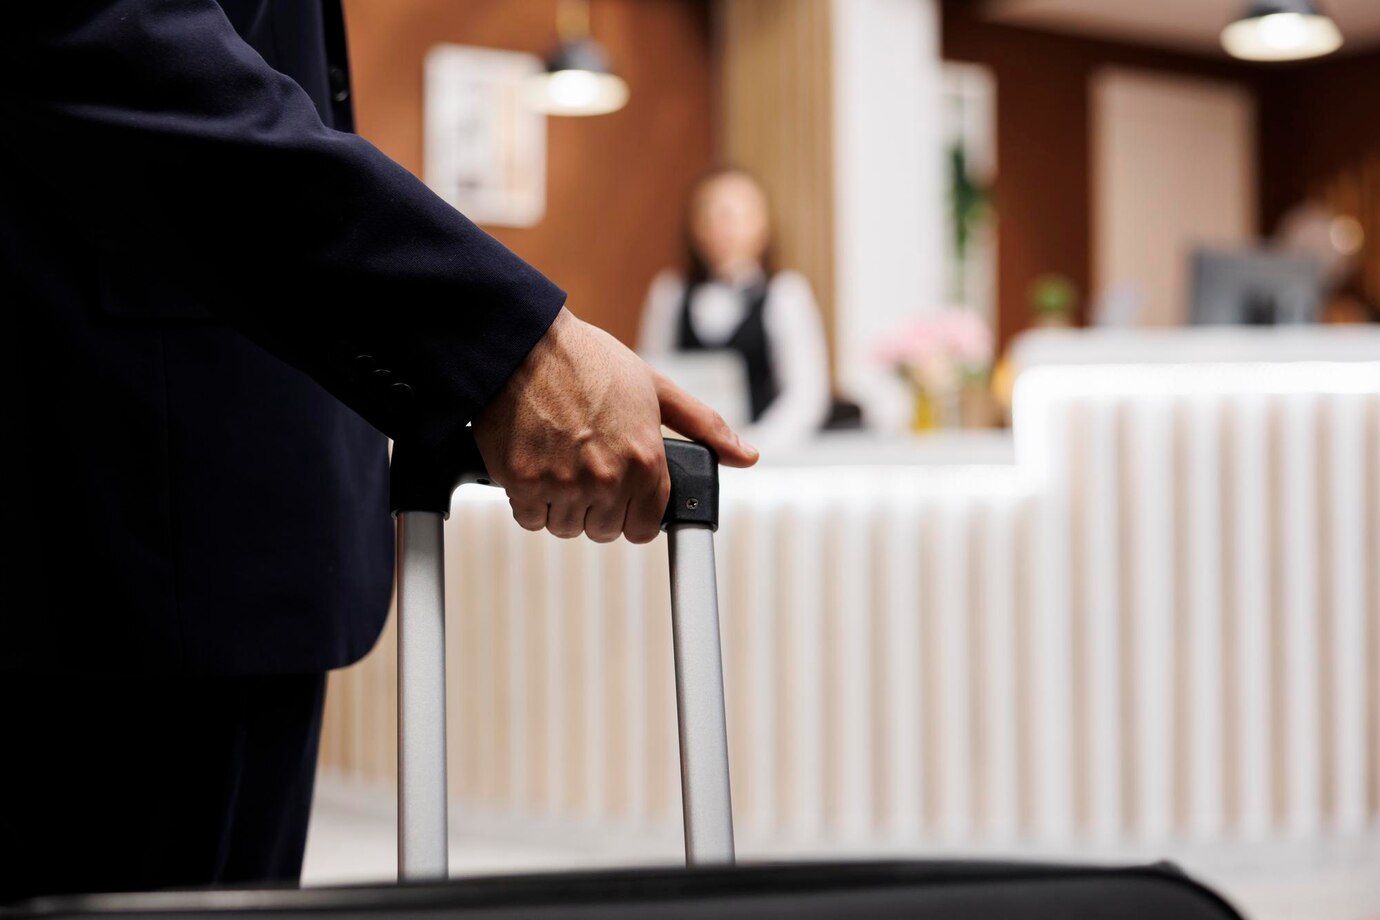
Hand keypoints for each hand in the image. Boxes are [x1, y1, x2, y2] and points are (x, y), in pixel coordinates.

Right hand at [472, 308, 757, 542]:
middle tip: (585, 470)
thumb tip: (746, 456)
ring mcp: (563, 484)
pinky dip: (530, 501)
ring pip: (566, 528)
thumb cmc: (590, 361)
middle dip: (596, 509)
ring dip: (561, 506)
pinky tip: (534, 466)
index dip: (633, 514)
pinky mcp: (523, 482)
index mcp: (645, 461)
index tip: (621, 496)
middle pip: (603, 531)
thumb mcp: (656, 387)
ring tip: (559, 463)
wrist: (525, 342)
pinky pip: (529, 519)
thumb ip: (704, 426)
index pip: (645, 528)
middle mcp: (607, 479)